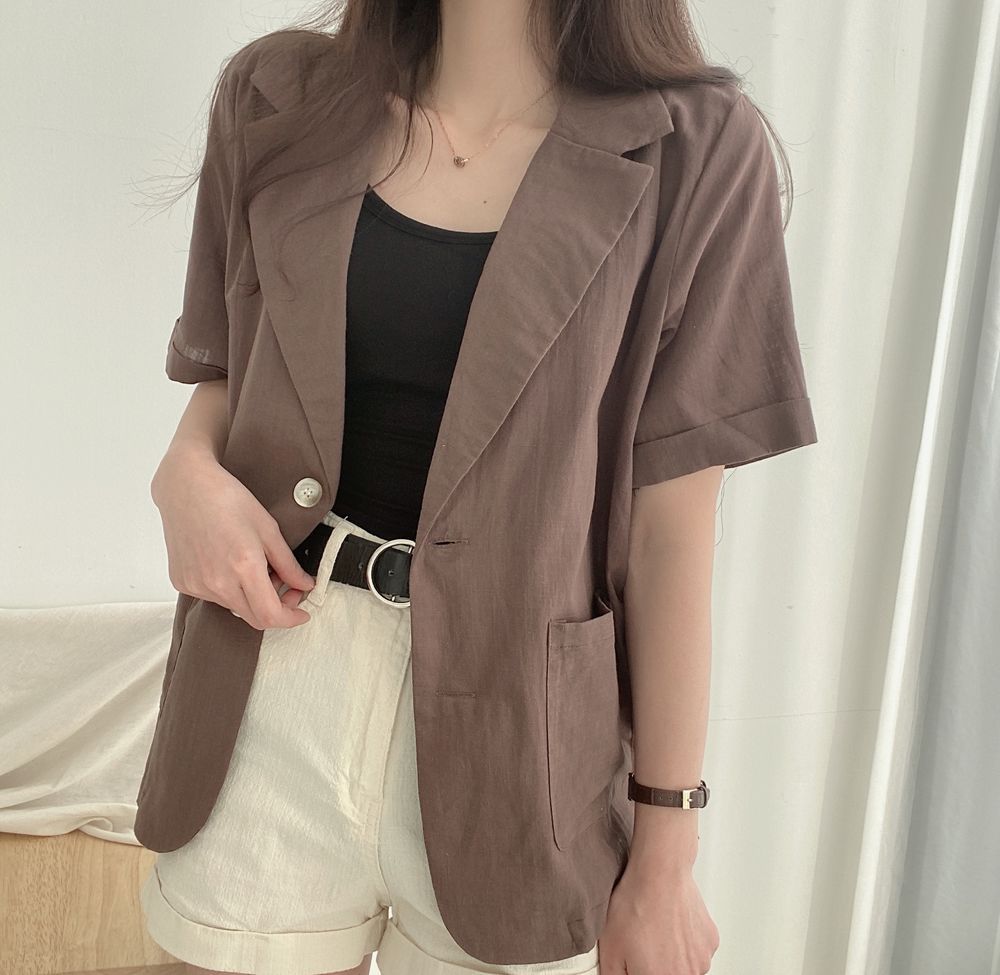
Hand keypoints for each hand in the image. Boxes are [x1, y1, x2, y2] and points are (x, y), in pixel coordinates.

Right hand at [152, 447, 316, 630]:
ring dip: (252, 597)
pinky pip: (213, 597)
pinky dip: (229, 588)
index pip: (270, 615)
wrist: (186, 487)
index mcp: (243, 567)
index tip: (302, 612)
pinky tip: (231, 564)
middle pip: (253, 618)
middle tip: (288, 587)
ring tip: (257, 568)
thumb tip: (304, 585)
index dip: (291, 619)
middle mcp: (217, 582)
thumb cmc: (227, 499)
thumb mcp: (268, 529)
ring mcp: (196, 584)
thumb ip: (288, 564)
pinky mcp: (182, 581)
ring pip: (234, 607)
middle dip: (277, 608)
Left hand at [598, 857, 718, 973]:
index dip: (638, 968)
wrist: (660, 872)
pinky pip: (695, 951)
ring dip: (672, 957)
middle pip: (667, 974)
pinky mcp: (711, 942)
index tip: (635, 957)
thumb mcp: (609, 948)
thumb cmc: (636, 905)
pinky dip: (685, 943)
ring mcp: (702, 960)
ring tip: (656, 931)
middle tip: (644, 943)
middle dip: (655, 966)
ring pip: (684, 967)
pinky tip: (670, 924)